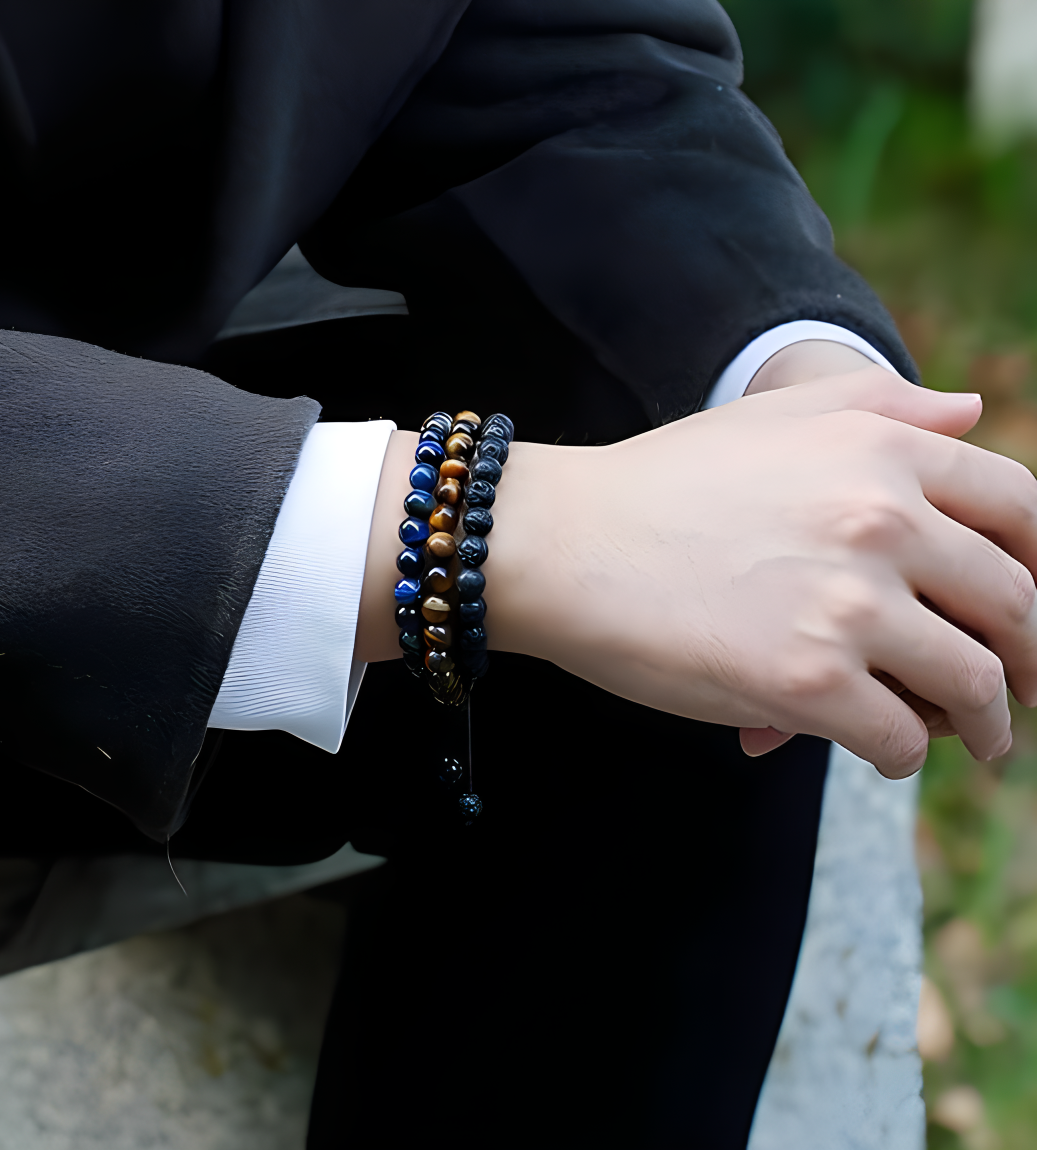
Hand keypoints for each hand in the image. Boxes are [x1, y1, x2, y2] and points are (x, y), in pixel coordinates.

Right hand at [356, 372, 1036, 777]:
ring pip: (971, 684)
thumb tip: (971, 412)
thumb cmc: (658, 480)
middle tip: (1025, 692)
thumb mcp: (770, 417)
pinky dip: (904, 756)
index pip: (1022, 510)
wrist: (562, 543)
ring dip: (987, 724)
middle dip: (1034, 659)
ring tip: (977, 739)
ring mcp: (845, 605)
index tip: (1035, 610)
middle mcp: (881, 520)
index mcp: (880, 448)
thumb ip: (882, 402)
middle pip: (1015, 605)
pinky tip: (887, 756)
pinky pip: (898, 739)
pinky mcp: (803, 684)